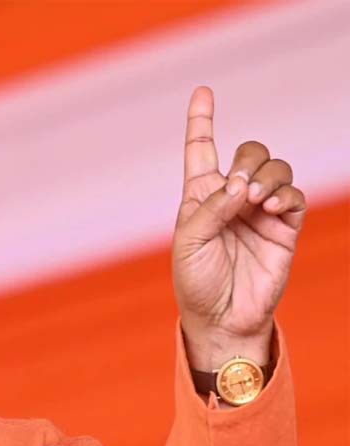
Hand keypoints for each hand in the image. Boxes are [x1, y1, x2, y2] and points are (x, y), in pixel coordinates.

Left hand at [172, 86, 305, 370]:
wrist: (221, 317)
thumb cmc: (196, 281)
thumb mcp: (189, 242)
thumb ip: (211, 208)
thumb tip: (241, 184)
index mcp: (200, 197)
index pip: (201, 150)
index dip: (202, 120)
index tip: (203, 91)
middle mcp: (231, 198)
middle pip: (249, 152)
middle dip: (247, 161)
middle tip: (239, 189)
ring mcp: (260, 211)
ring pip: (276, 169)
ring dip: (267, 177)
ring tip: (255, 201)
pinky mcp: (284, 227)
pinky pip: (293, 196)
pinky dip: (284, 195)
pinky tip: (271, 208)